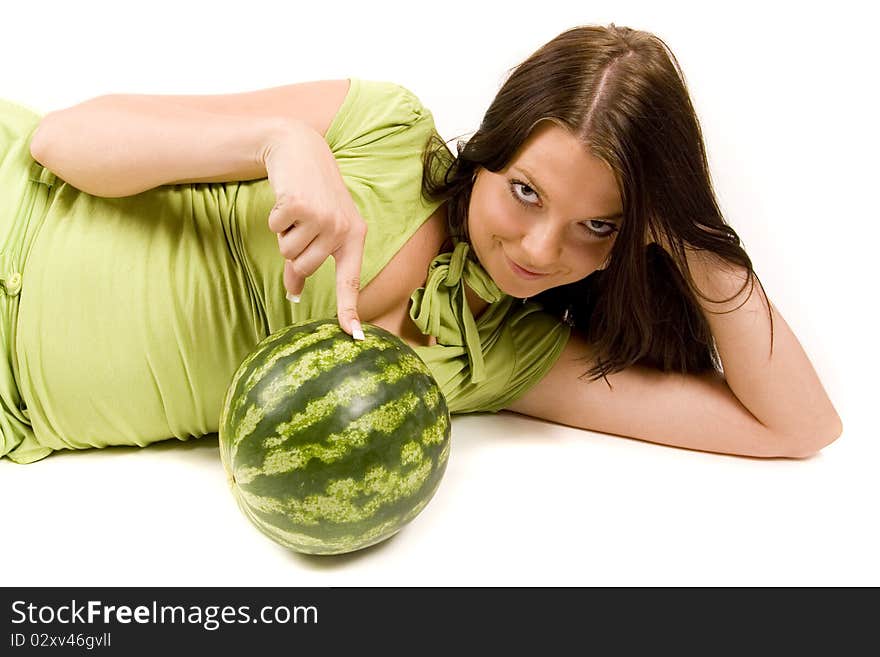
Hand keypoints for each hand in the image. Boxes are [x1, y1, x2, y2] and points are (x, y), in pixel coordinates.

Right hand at [263, 120, 366, 339]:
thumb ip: (310, 259)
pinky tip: (288, 198)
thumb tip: (293, 293)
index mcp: (355, 237)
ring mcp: (323, 217)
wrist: (301, 150)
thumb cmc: (313, 194)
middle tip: (299, 226)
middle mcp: (343, 229)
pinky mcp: (301, 205)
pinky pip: (275, 229)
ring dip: (284, 233)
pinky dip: (275, 217)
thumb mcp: (320, 227)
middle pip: (304, 267)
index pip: (351, 281)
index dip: (349, 309)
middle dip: (292, 252)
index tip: (353, 335)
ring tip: (297, 210)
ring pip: (287, 250)